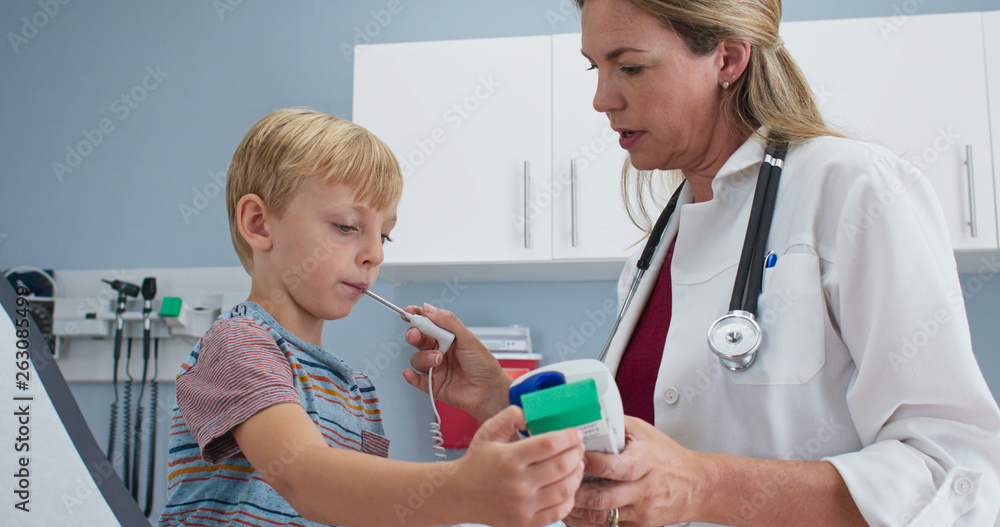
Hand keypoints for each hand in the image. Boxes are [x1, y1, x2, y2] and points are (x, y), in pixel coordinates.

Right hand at [401, 304, 511, 420]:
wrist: (490, 391)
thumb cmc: (484, 365)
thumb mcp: (468, 338)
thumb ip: (448, 322)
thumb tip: (429, 309)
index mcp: (449, 337)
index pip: (429, 323)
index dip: (417, 316)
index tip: (408, 312)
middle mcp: (441, 351)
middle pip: (419, 339)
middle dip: (415, 335)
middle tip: (416, 334)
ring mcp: (436, 368)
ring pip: (417, 358)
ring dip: (424, 357)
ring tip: (438, 360)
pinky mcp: (434, 385)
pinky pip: (417, 380)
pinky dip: (411, 376)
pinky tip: (411, 373)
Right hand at [454, 406, 585, 526]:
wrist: (459, 495)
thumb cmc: (477, 462)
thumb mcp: (488, 432)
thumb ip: (509, 417)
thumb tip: (530, 414)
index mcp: (509, 459)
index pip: (549, 444)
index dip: (568, 436)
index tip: (575, 433)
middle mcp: (517, 484)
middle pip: (562, 466)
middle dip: (577, 453)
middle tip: (578, 447)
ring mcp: (522, 506)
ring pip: (565, 489)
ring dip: (577, 474)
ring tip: (576, 464)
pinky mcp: (525, 522)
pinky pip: (559, 511)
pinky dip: (569, 498)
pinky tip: (568, 486)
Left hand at [564, 417, 710, 525]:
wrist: (697, 486)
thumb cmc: (668, 457)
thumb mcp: (644, 433)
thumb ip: (616, 424)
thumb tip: (586, 416)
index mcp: (645, 463)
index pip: (613, 467)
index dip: (588, 463)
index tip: (571, 455)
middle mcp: (644, 490)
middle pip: (603, 498)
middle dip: (576, 491)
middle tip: (556, 481)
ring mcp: (641, 512)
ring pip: (602, 518)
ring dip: (576, 511)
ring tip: (559, 497)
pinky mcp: (638, 526)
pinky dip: (586, 522)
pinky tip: (572, 513)